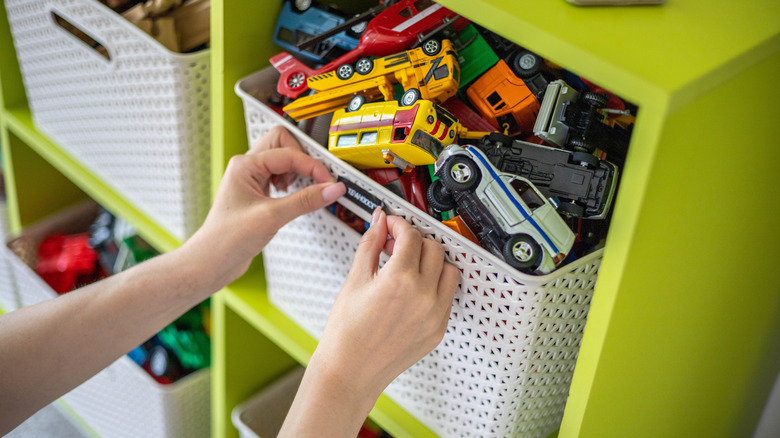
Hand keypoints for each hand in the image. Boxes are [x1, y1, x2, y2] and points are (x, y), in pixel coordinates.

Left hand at [181, 126, 345, 289]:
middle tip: (317, 178)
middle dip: (303, 159)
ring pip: (283, 159)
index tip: (329, 182)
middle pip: (284, 144)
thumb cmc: (227, 239)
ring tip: (302, 190)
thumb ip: (305, 201)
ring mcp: (252, 180)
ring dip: (297, 171)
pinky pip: (280, 176)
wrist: (212, 262)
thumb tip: (332, 189)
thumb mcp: (272, 217)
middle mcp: (247, 168)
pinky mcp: (258, 193)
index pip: (289, 154)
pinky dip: (293, 184)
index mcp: (245, 165)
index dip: (312, 167)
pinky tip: (293, 198)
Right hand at [278, 209, 459, 436]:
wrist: (350, 372)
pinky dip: (436, 285)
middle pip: (434, 248)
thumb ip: (370, 245)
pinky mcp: (438, 329)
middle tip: (397, 245)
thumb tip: (379, 223)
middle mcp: (423, 296)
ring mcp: (435, 314)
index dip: (399, 224)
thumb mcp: (354, 281)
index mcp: (400, 280)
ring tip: (410, 265)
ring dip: (433, 261)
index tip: (391, 225)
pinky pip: (448, 296)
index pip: (411, 236)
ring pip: (449, 270)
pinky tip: (415, 287)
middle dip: (416, 240)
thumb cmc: (346, 334)